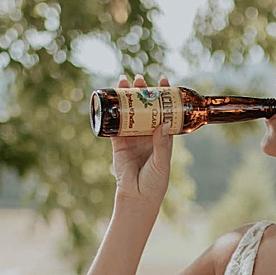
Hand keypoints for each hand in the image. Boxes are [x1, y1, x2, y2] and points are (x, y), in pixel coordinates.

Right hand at [111, 72, 175, 207]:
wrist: (137, 196)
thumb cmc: (154, 183)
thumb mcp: (162, 163)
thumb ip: (162, 144)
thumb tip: (165, 123)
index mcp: (162, 138)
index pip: (165, 113)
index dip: (164, 97)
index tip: (165, 81)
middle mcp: (148, 135)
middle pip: (146, 109)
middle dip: (143, 93)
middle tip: (140, 78)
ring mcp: (132, 137)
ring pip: (130, 113)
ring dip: (127, 98)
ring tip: (124, 82)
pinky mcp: (118, 143)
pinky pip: (115, 125)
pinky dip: (112, 113)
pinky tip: (109, 98)